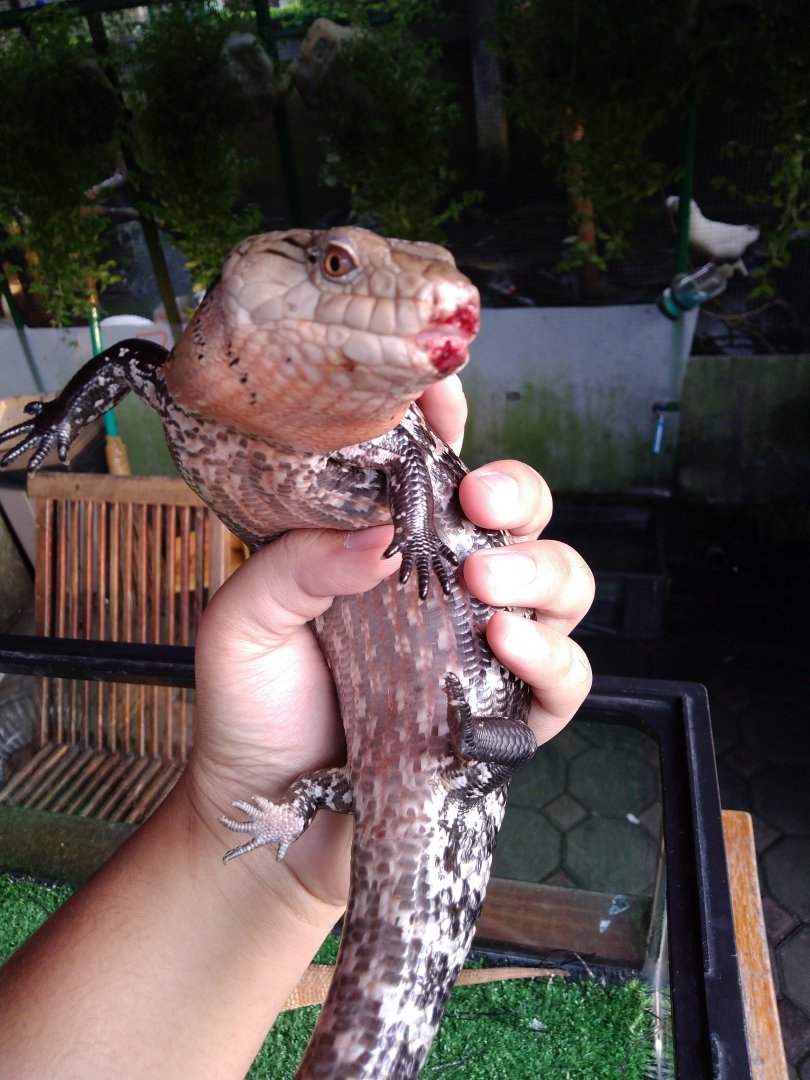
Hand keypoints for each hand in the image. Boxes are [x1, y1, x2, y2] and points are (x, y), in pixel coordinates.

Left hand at [189, 375, 592, 908]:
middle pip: (523, 514)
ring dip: (538, 569)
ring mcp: (484, 650)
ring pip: (564, 581)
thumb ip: (296, 565)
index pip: (435, 467)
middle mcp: (448, 588)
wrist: (266, 813)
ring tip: (482, 584)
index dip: (449, 421)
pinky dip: (551, 657)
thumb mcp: (244, 622)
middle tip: (476, 499)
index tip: (440, 394)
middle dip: (516, 491)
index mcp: (390, 547)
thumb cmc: (254, 708)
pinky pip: (566, 678)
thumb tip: (380, 537)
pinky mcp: (506, 718)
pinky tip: (506, 647)